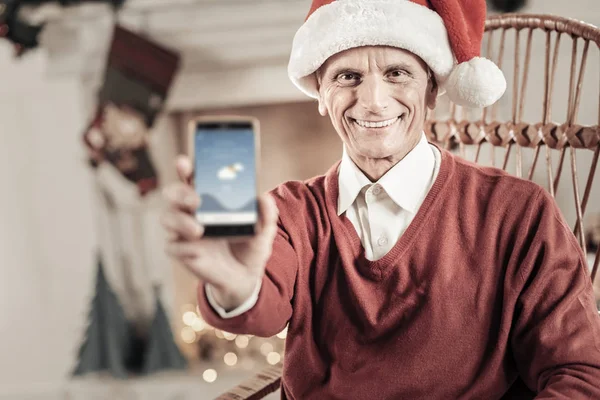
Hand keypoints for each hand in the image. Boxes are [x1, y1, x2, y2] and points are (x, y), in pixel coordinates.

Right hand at [161, 155, 278, 309]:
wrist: (246, 276)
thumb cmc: (250, 245)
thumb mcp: (264, 229)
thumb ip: (267, 213)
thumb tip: (263, 198)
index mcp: (210, 198)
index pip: (192, 177)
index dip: (184, 167)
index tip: (184, 163)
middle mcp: (193, 211)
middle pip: (172, 193)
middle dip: (179, 193)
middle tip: (196, 201)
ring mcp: (185, 231)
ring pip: (167, 217)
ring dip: (179, 221)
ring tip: (198, 230)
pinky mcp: (183, 252)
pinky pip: (172, 246)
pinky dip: (182, 247)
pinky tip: (196, 251)